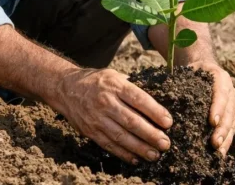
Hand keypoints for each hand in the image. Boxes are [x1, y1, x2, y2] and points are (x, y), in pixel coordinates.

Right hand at [51, 68, 172, 164]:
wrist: (66, 88)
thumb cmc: (97, 81)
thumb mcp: (114, 76)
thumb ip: (132, 88)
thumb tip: (155, 103)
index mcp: (115, 85)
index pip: (139, 99)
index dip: (155, 112)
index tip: (168, 122)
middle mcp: (105, 102)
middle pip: (131, 121)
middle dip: (151, 134)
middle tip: (165, 143)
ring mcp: (96, 118)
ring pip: (121, 136)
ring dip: (140, 147)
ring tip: (154, 154)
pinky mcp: (90, 131)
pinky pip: (109, 144)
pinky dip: (123, 153)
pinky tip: (136, 158)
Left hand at [188, 60, 234, 156]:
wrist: (203, 69)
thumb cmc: (191, 72)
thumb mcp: (187, 71)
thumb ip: (179, 80)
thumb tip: (162, 93)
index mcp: (220, 77)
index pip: (221, 93)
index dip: (217, 108)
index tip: (212, 122)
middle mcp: (230, 90)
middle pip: (229, 111)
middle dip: (222, 128)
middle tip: (214, 143)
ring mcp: (232, 103)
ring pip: (232, 122)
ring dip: (226, 138)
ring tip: (218, 152)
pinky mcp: (230, 115)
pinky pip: (231, 129)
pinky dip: (226, 141)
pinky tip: (220, 154)